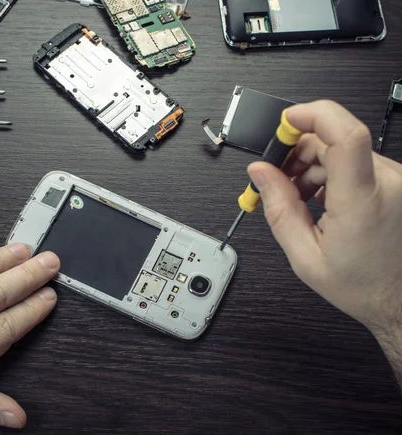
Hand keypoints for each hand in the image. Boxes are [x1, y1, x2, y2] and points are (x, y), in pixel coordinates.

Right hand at [247, 101, 401, 379]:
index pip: (345, 135)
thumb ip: (278, 208)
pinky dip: (330, 171)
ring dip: (312, 164)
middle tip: (276, 177)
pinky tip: (319, 197)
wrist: (401, 300)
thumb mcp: (305, 256)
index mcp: (362, 203)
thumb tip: (260, 172)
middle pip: (332, 140)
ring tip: (299, 197)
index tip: (285, 122)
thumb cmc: (363, 285)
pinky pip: (356, 161)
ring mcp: (395, 180)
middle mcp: (388, 183)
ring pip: (342, 150)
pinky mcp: (396, 181)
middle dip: (296, 151)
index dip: (312, 116)